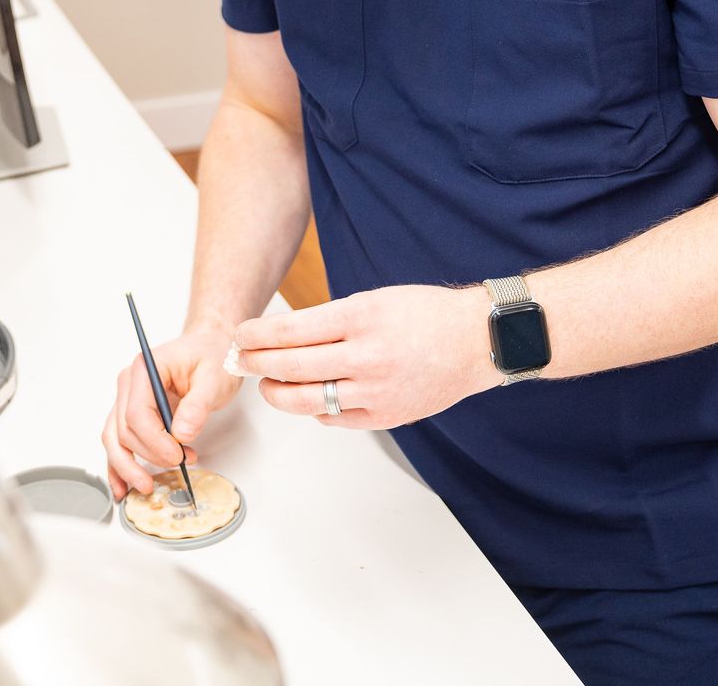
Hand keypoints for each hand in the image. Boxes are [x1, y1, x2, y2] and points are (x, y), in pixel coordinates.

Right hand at [100, 324, 241, 499]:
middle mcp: (130, 383)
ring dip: (127, 466)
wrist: (210, 348)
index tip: (177, 455)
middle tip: (177, 465)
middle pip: (124, 429)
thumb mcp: (214, 378)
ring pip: (114, 438)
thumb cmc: (211, 356)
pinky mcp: (133, 413)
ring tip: (145, 486)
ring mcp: (128, 398)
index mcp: (145, 369)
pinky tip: (123, 485)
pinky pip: (117, 440)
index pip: (137, 412)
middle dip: (148, 455)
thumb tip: (182, 433)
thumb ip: (198, 405)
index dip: (155, 441)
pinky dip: (118, 464)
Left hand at [234, 285, 497, 428]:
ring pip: (306, 399)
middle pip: (291, 365)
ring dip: (277, 393)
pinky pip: (333, 418)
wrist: (477, 342)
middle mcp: (367, 355)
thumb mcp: (375, 299)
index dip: (257, 335)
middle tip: (242, 360)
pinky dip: (314, 410)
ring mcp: (376, 391)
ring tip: (267, 385)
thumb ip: (331, 319)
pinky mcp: (384, 416)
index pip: (291, 330)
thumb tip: (284, 336)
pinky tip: (308, 398)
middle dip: (256, 363)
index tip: (241, 335)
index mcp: (362, 317)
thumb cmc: (427, 314)